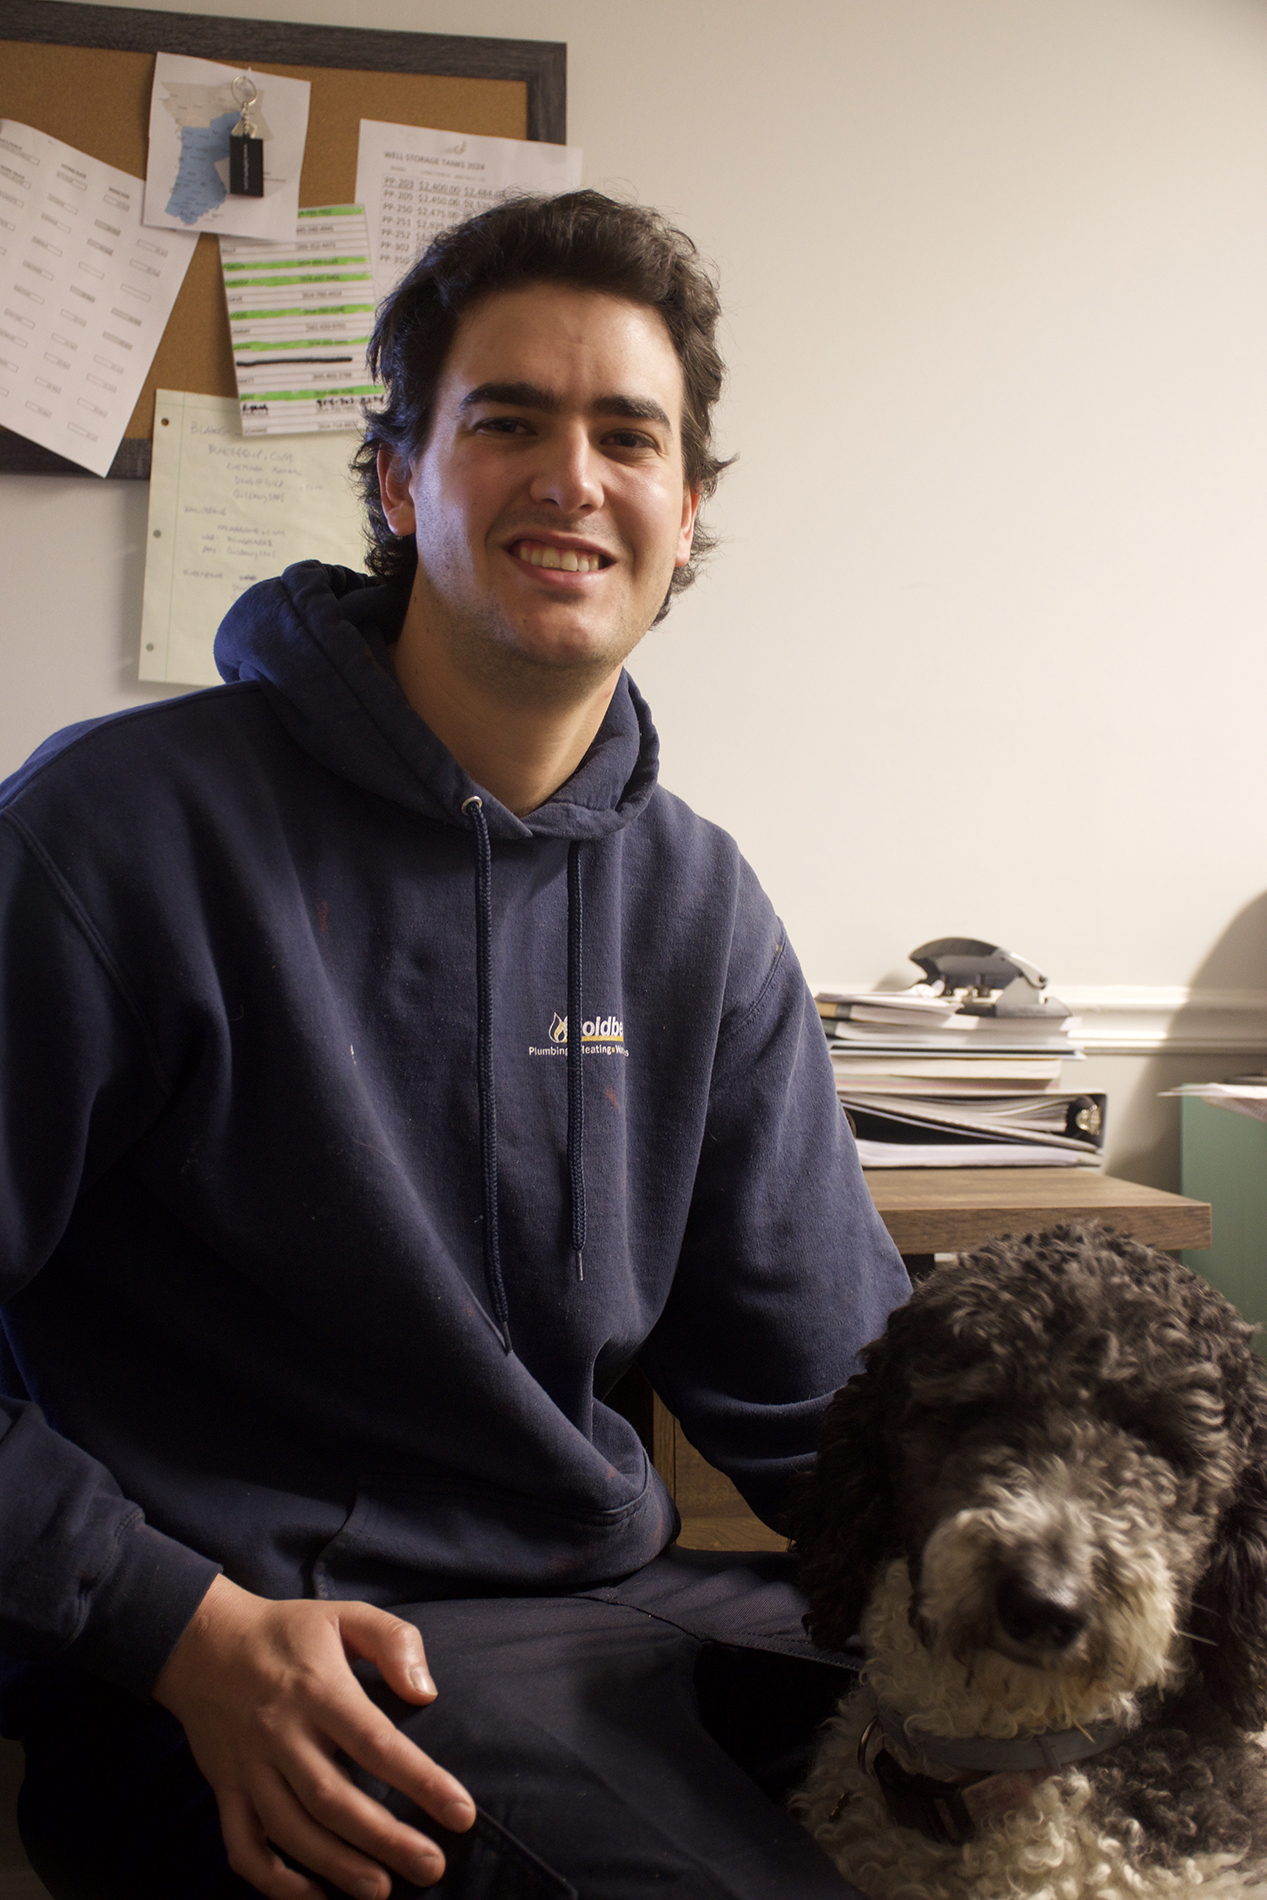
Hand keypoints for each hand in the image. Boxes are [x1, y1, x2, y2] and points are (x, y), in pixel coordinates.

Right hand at [152, 1574, 474, 1899]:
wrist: (202, 1642)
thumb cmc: (288, 1631)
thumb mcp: (346, 1614)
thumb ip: (394, 1641)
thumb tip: (427, 1692)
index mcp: (319, 1690)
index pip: (376, 1743)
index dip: (422, 1781)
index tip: (462, 1814)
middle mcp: (281, 1734)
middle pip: (334, 1799)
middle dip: (386, 1840)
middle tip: (432, 1867)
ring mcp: (249, 1767)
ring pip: (291, 1829)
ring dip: (336, 1866)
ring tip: (382, 1890)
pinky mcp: (225, 1789)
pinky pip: (243, 1845)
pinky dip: (272, 1881)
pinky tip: (311, 1896)